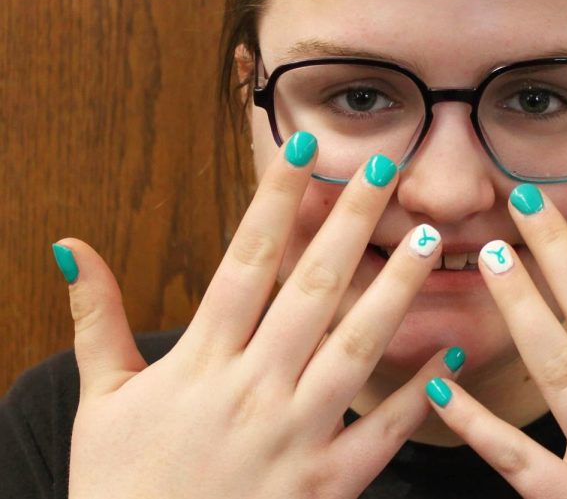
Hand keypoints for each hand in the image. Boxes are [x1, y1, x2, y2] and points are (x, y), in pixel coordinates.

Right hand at [61, 137, 458, 498]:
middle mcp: (254, 388)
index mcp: (201, 360)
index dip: (276, 199)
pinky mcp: (325, 485)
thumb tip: (71, 246)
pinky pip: (381, 433)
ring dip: (397, 291)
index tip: (305, 148)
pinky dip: (417, 394)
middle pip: (313, 288)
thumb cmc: (119, 487)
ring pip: (357, 348)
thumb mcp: (100, 400)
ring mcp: (294, 436)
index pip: (245, 260)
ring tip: (430, 242)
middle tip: (387, 169)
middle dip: (351, 223)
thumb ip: (97, 319)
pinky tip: (449, 351)